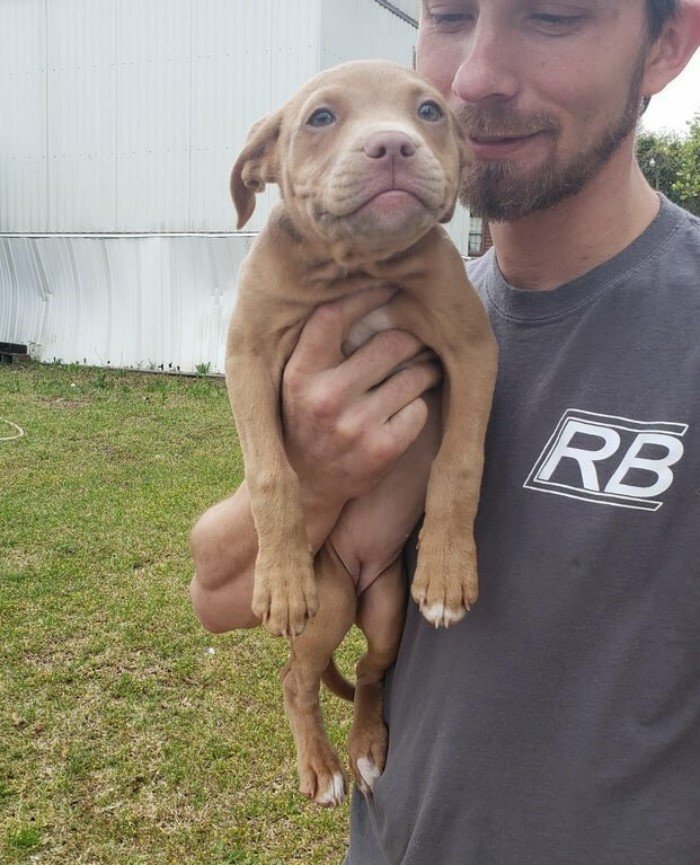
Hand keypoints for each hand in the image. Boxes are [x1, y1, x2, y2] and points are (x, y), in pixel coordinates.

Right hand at [282, 287, 441, 512]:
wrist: (307, 486)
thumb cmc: (307, 421)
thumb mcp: (297, 383)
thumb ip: (320, 346)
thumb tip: (364, 289)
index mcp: (299, 375)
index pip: (333, 317)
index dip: (365, 295)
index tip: (388, 288)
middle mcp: (325, 399)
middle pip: (389, 342)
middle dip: (410, 338)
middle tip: (417, 338)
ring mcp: (355, 426)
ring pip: (412, 374)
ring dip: (423, 369)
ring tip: (421, 369)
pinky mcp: (382, 449)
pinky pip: (419, 408)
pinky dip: (418, 406)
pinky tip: (406, 408)